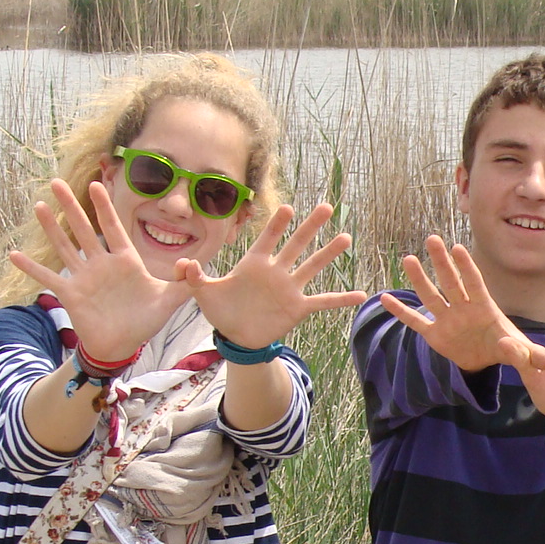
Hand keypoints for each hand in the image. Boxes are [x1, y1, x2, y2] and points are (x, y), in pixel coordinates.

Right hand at [7, 178, 189, 360]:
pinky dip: (31, 268)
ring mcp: (84, 277)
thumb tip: (192, 264)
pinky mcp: (71, 293)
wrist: (123, 345)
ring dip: (51, 227)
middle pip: (84, 229)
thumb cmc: (144, 320)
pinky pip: (48, 277)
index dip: (105, 207)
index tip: (97, 183)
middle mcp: (101, 264)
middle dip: (72, 206)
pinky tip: (13, 254)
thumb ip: (183, 282)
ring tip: (39, 205)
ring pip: (65, 246)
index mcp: (125, 261)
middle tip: (56, 182)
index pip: (114, 228)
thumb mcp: (169, 301)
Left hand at [178, 201, 367, 344]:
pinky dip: (341, 299)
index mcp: (254, 263)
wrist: (237, 337)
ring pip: (312, 266)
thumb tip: (183, 264)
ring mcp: (289, 288)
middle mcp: (276, 271)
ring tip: (346, 237)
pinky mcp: (298, 307)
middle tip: (326, 206)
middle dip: (310, 226)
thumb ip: (194, 276)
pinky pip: (323, 301)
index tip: (288, 208)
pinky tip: (361, 294)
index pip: (267, 239)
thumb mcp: (204, 293)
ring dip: (329, 253)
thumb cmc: (221, 310)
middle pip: (296, 244)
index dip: (276, 225)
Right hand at [379, 235, 530, 371]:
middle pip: (451, 282)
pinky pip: (416, 321)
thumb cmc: (507, 348)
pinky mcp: (435, 334)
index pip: (474, 283)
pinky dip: (401, 312)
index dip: (466, 267)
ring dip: (420, 279)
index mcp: (485, 308)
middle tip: (432, 238)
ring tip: (408, 259)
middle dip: (442, 262)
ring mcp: (447, 319)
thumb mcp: (522, 354)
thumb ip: (532, 356)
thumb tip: (544, 362)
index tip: (457, 248)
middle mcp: (463, 308)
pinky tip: (385, 299)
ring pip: (431, 296)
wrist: (486, 361)